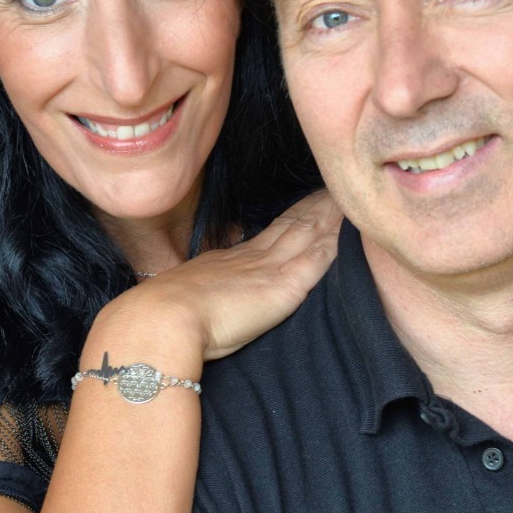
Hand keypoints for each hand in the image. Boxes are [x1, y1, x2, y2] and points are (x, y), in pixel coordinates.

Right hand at [91, 192, 341, 360]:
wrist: (160, 320)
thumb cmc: (164, 318)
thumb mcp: (188, 296)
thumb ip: (204, 294)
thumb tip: (201, 299)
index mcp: (230, 263)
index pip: (270, 236)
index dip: (291, 220)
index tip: (307, 206)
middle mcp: (253, 259)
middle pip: (293, 226)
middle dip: (315, 209)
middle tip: (336, 191)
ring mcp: (270, 270)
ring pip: (308, 235)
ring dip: (329, 219)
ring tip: (348, 202)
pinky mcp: (284, 287)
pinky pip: (318, 259)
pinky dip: (335, 244)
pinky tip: (352, 234)